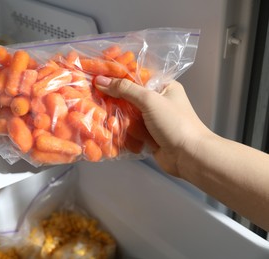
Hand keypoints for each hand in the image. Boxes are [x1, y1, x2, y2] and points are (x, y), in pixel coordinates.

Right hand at [95, 76, 211, 176]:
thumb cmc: (175, 123)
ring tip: (101, 117)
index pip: (136, 76)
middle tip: (94, 97)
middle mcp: (157, 101)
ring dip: (116, 117)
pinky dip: (120, 130)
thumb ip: (125, 89)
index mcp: (163, 86)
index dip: (117, 76)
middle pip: (129, 96)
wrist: (189, 156)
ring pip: (127, 114)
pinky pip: (129, 129)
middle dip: (114, 99)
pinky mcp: (147, 135)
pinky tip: (108, 130)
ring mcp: (151, 119)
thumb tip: (101, 81)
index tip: (98, 76)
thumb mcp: (149, 100)